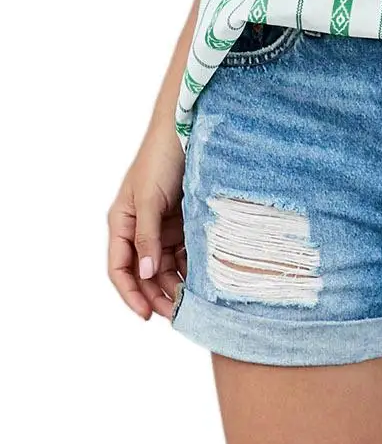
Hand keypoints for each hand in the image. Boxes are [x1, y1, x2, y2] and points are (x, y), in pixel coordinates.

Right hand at [107, 116, 186, 319]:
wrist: (187, 130)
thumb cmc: (160, 158)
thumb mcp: (150, 199)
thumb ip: (146, 236)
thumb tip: (146, 273)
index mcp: (121, 222)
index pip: (119, 268)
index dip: (130, 293)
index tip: (146, 313)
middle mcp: (138, 228)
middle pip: (143, 272)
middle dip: (155, 294)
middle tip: (174, 313)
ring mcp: (160, 226)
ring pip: (164, 266)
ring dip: (173, 285)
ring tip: (189, 302)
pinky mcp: (181, 222)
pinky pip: (182, 253)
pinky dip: (188, 268)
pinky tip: (200, 280)